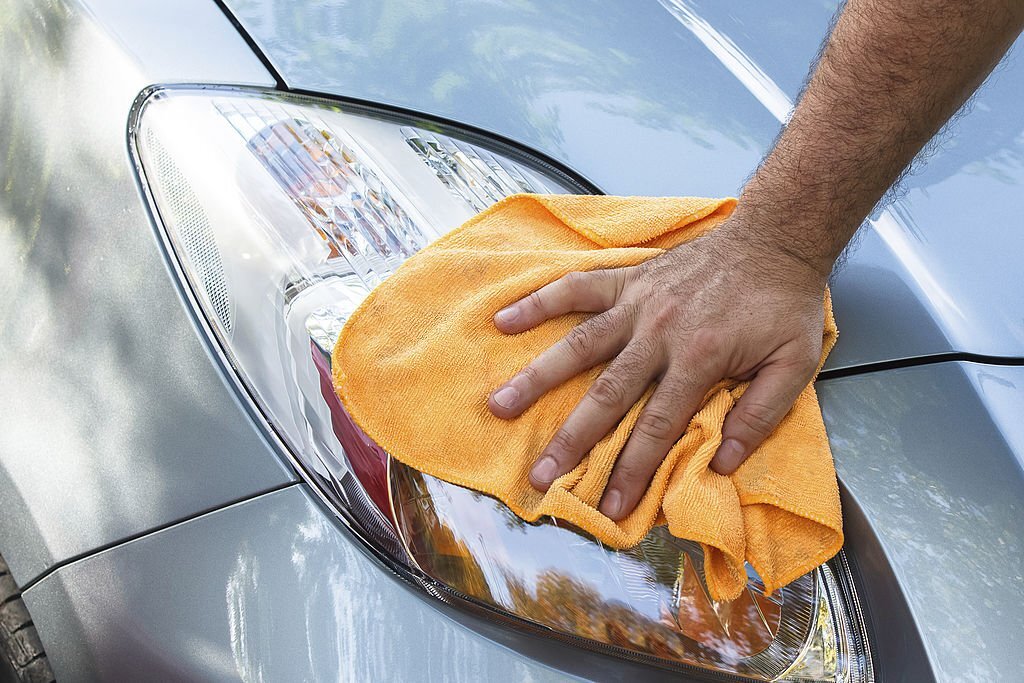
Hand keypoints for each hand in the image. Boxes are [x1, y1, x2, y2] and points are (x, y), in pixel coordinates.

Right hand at [487, 221, 829, 520]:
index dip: (632, 469)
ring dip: (538, 377)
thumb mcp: (793, 365)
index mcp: (700, 359)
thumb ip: (759, 415)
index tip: (610, 507)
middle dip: (572, 441)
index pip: (657, 426)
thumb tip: (721, 464)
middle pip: (607, 395)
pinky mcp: (628, 279)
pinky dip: (540, 302)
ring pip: (579, 345)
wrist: (775, 238)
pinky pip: (578, 289)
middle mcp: (659, 333)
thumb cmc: (783, 305)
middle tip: (539, 475)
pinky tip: (505, 320)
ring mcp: (638, 304)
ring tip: (500, 405)